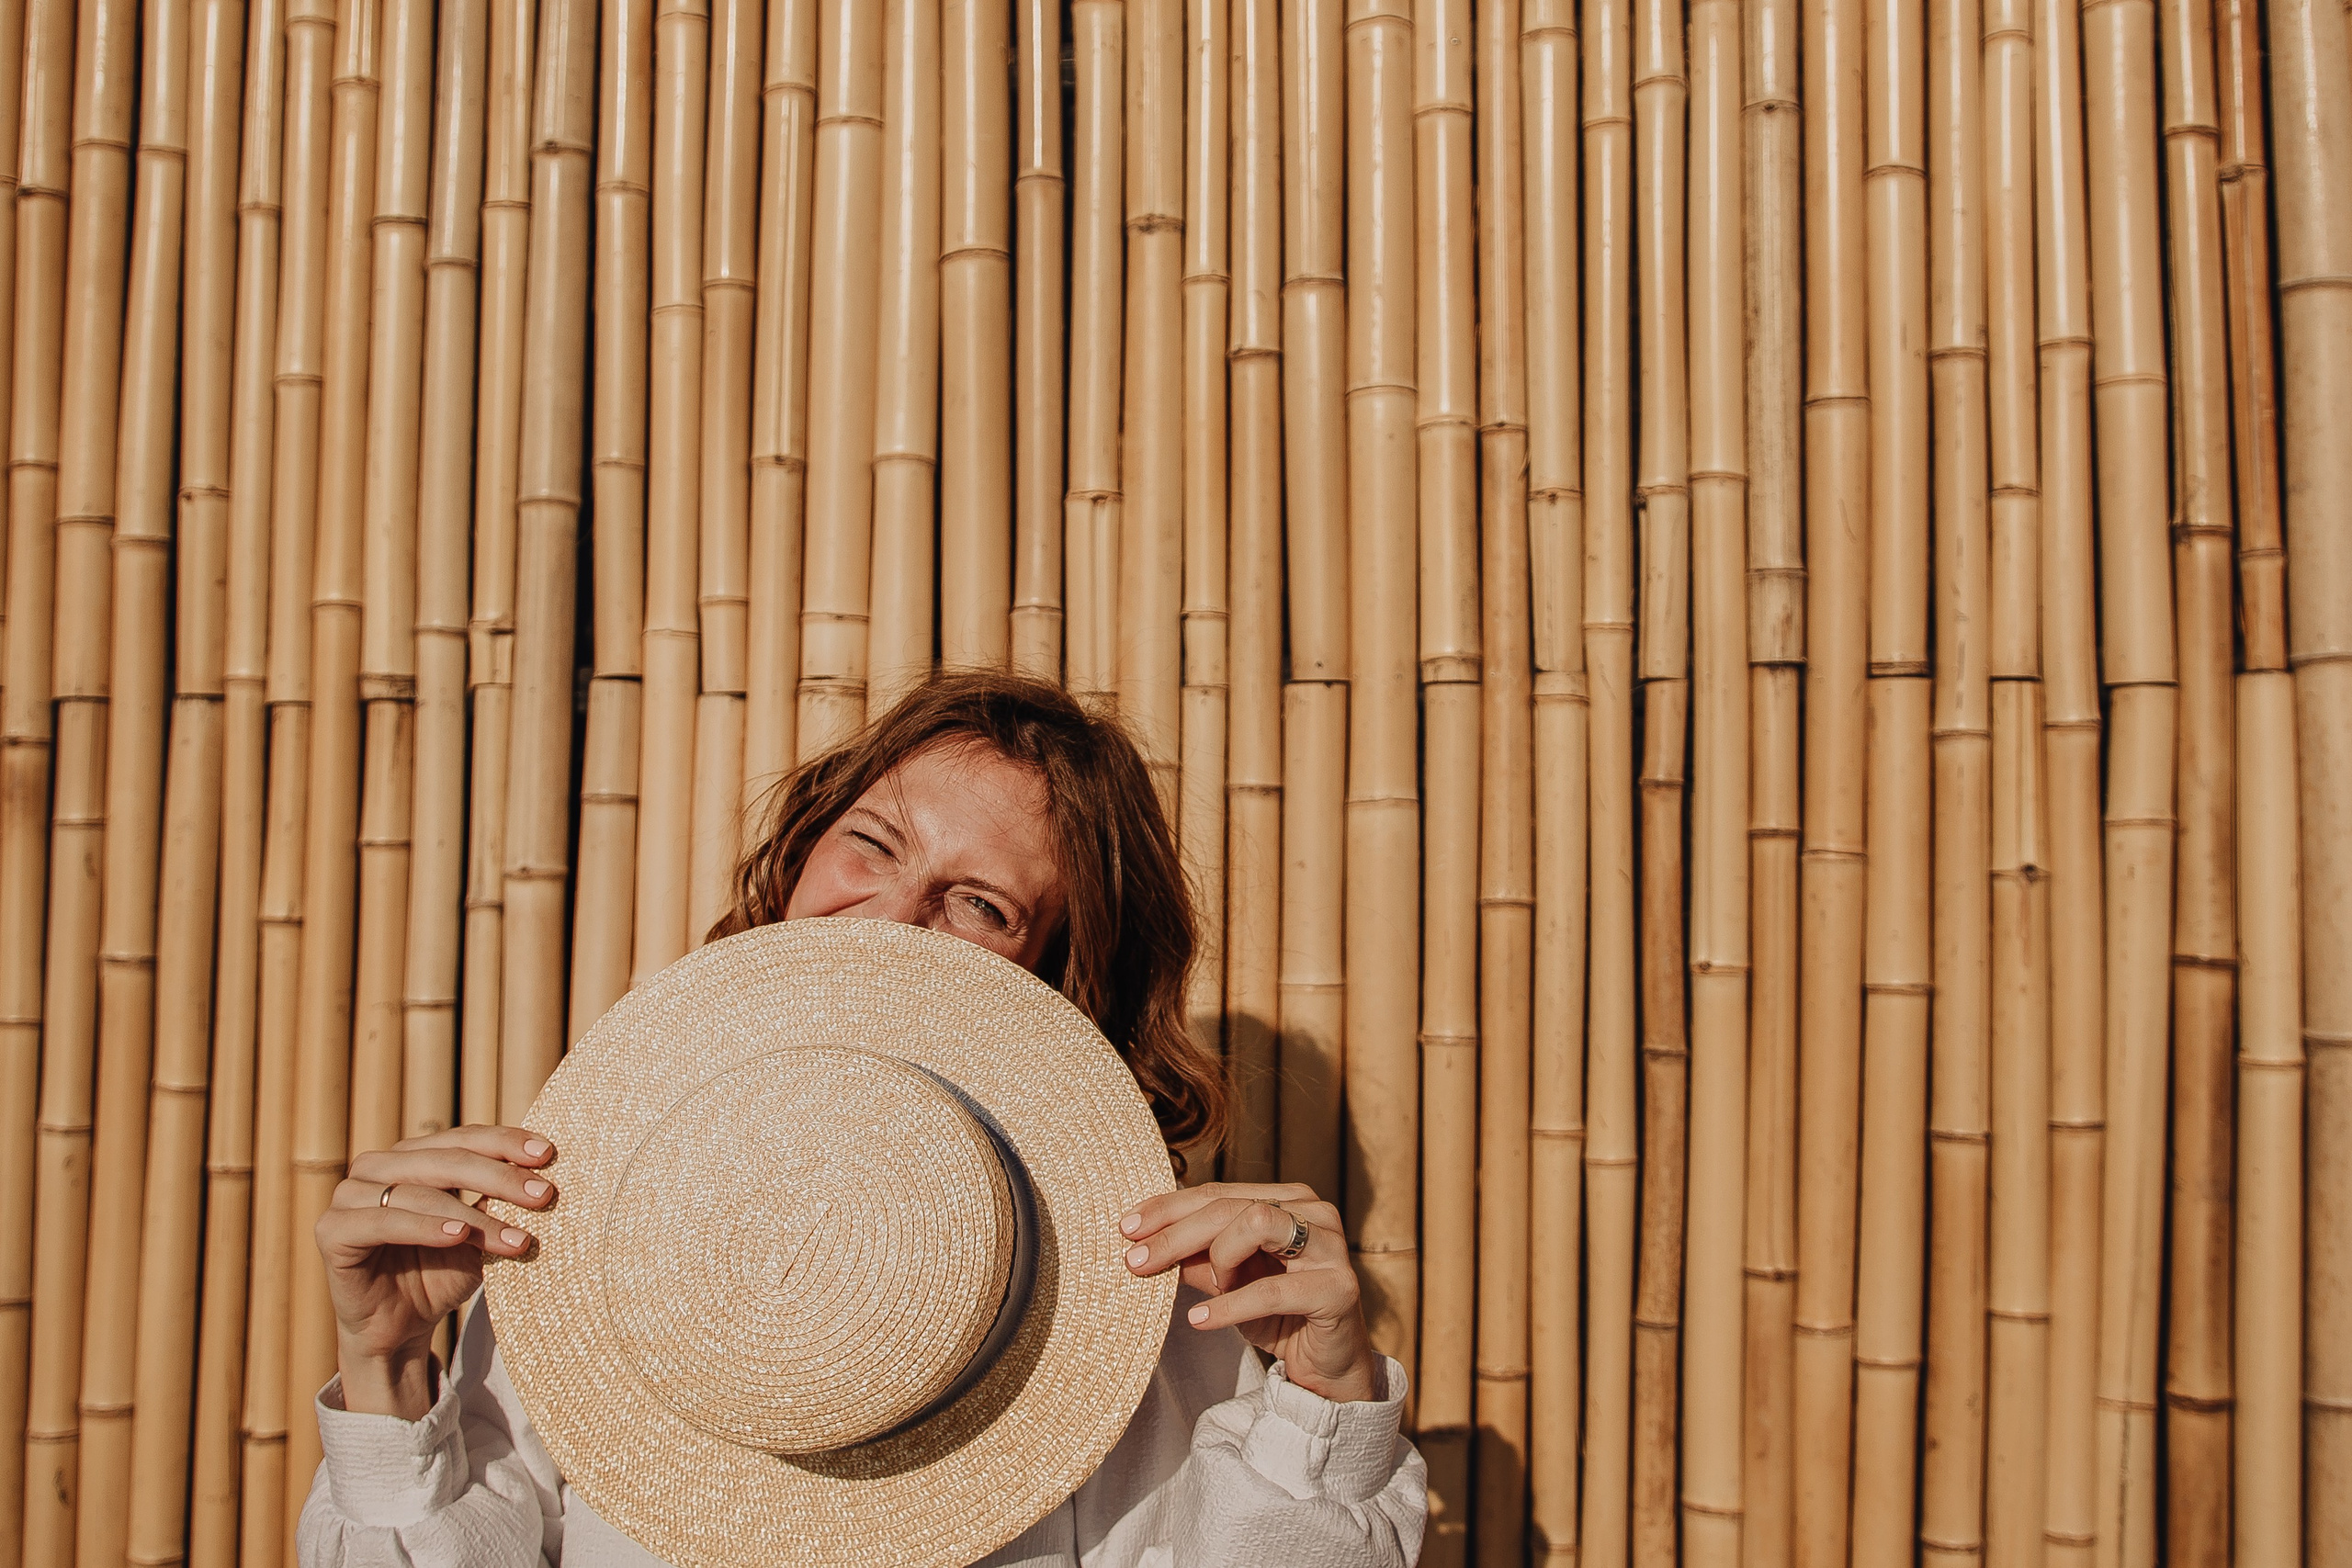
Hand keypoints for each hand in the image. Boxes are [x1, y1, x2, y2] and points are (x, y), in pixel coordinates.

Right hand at [315, 1125, 558, 1417]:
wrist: (398, 1329)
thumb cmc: (441, 1274)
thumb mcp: (478, 1236)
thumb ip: (498, 1204)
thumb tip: (543, 1178)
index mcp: (414, 1155)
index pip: (465, 1137)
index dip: (507, 1142)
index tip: (550, 1155)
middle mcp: (378, 1165)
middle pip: (447, 1159)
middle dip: (500, 1177)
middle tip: (543, 1196)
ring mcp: (349, 1194)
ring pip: (421, 1192)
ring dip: (473, 1216)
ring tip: (518, 1239)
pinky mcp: (332, 1230)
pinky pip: (383, 1222)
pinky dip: (425, 1227)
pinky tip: (459, 1237)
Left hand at [1118, 1182, 1382, 1403]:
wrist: (1327, 1369)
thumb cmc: (1278, 1315)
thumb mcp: (1227, 1283)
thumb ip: (1194, 1258)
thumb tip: (1140, 1242)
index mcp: (1288, 1199)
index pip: (1218, 1192)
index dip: (1169, 1208)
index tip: (1126, 1228)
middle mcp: (1313, 1212)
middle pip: (1232, 1206)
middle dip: (1176, 1234)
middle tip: (1136, 1262)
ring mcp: (1331, 1247)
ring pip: (1257, 1224)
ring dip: (1220, 1259)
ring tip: (1207, 1292)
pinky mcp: (1338, 1288)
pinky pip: (1273, 1289)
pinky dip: (1230, 1305)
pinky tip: (1199, 1321)